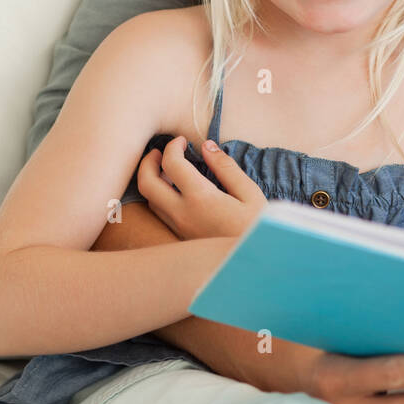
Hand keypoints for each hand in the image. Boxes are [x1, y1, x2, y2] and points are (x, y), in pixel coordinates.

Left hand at [136, 136, 265, 240]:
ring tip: (168, 168)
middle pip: (146, 184)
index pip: (171, 164)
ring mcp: (179, 228)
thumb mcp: (249, 192)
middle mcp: (182, 214)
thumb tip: (207, 146)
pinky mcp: (181, 237)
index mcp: (200, 198)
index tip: (182, 140)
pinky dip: (159, 195)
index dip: (173, 146)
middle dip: (148, 162)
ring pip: (150, 200)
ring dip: (152, 179)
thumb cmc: (258, 227)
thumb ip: (226, 167)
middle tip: (160, 151)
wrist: (256, 263)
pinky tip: (175, 189)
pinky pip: (160, 213)